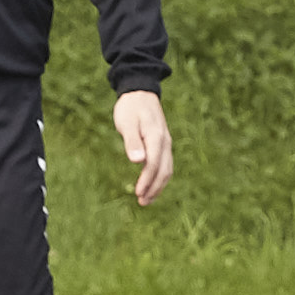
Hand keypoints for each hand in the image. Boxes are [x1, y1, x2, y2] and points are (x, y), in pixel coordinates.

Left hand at [113, 89, 173, 204]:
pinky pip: (165, 164)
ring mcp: (165, 143)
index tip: (138, 193)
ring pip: (167, 169)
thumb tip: (137, 161)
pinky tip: (150, 184)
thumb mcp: (127, 122)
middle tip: (142, 202)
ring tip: (146, 199)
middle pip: (164, 170)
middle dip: (154, 188)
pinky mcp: (162, 144)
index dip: (147, 181)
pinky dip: (159, 177)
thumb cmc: (130, 107)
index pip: (154, 164)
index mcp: (156, 137)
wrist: (140, 92)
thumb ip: (132, 141)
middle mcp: (164, 142)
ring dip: (158, 186)